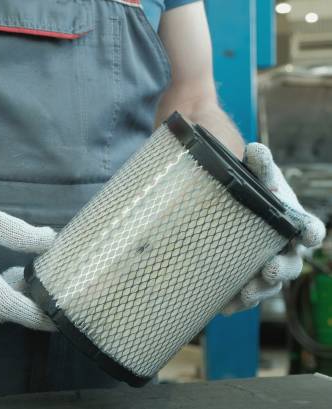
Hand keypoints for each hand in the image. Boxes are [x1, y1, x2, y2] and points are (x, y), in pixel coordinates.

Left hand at [223, 144, 325, 314]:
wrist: (242, 208)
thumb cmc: (259, 193)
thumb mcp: (260, 178)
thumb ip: (260, 167)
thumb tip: (254, 149)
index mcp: (295, 223)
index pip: (310, 229)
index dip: (310, 233)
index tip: (308, 236)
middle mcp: (288, 249)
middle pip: (292, 264)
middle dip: (283, 269)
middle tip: (271, 270)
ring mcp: (270, 268)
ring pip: (271, 285)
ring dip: (260, 290)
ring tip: (246, 294)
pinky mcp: (251, 281)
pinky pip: (247, 296)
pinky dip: (237, 302)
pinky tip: (224, 308)